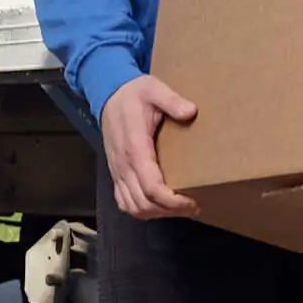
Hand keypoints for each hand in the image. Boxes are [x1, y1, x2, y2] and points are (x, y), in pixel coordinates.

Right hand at [101, 74, 199, 219]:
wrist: (109, 94)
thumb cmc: (134, 94)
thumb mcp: (155, 89)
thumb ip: (172, 100)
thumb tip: (191, 112)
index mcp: (135, 146)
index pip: (151, 186)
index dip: (171, 201)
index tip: (192, 201)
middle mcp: (123, 164)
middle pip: (143, 202)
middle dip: (169, 211)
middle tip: (193, 206)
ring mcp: (117, 171)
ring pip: (132, 206)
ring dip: (156, 213)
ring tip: (180, 208)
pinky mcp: (116, 173)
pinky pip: (124, 201)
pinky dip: (141, 209)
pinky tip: (158, 206)